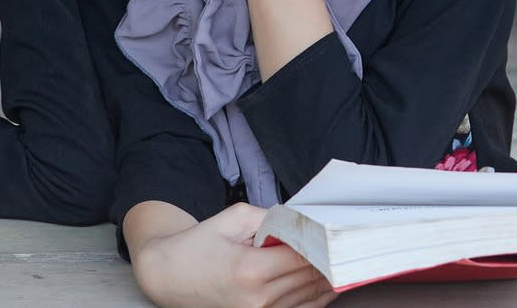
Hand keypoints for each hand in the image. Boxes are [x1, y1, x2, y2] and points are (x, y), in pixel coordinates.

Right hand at [131, 203, 334, 307]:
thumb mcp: (233, 218)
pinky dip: (317, 297)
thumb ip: (271, 217)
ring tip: (344, 260)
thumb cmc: (198, 245)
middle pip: (311, 277)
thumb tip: (302, 220)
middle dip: (331, 258)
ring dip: (328, 278)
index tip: (340, 230)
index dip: (325, 242)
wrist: (168, 277)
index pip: (304, 256)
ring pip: (310, 297)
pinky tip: (327, 283)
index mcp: (251, 269)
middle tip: (348, 241)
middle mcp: (258, 298)